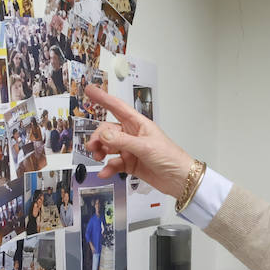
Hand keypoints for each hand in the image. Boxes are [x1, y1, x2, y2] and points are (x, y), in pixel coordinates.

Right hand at [83, 84, 197, 196]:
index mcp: (138, 124)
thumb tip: (102, 135)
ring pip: (109, 146)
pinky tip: (105, 172)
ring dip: (101, 151)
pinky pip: (114, 163)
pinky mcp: (130, 164)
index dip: (103, 98)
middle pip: (108, 130)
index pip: (117, 107)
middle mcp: (133, 134)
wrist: (180, 179)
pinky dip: (108, 167)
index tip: (90, 91)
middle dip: (99, 136)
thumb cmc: (170, 157)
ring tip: (98, 157)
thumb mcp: (145, 147)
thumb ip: (122, 141)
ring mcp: (131, 149)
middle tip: (93, 146)